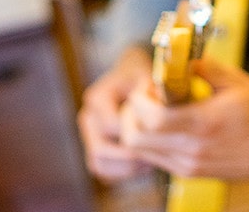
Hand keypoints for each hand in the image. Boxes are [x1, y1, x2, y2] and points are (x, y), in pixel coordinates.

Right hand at [78, 49, 154, 180]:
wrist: (130, 77)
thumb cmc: (142, 77)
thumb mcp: (148, 76)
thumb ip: (153, 90)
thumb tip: (160, 105)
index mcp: (97, 97)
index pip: (111, 125)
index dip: (135, 133)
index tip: (157, 134)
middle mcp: (88, 117)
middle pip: (100, 149)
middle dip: (130, 156)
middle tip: (155, 155)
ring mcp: (88, 135)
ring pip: (99, 164)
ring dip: (126, 168)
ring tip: (150, 160)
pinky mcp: (94, 149)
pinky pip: (103, 171)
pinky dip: (122, 172)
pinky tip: (143, 163)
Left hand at [119, 55, 248, 181]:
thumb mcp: (237, 82)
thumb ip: (204, 67)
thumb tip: (180, 56)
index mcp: (204, 124)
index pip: (151, 119)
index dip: (141, 98)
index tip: (151, 83)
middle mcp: (192, 150)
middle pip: (135, 139)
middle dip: (132, 113)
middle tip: (148, 95)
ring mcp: (189, 165)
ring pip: (140, 152)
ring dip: (139, 128)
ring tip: (158, 108)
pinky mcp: (190, 172)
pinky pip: (155, 157)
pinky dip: (151, 140)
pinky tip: (170, 124)